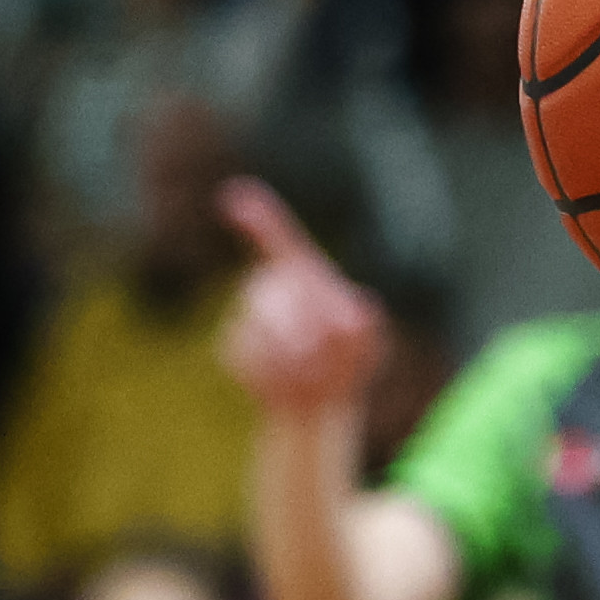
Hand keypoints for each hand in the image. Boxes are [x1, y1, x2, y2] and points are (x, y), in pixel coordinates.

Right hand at [217, 177, 388, 412]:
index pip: (282, 239)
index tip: (235, 196)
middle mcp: (271, 285)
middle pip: (272, 290)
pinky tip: (288, 384)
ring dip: (290, 354)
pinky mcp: (231, 343)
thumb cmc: (347, 364)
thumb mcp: (368, 346)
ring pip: (260, 326)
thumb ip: (368, 326)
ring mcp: (247, 313)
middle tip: (320, 352)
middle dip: (298, 323)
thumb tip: (358, 310)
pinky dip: (271, 373)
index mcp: (304, 274)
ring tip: (313, 375)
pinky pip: (246, 354)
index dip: (261, 218)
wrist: (317, 403)